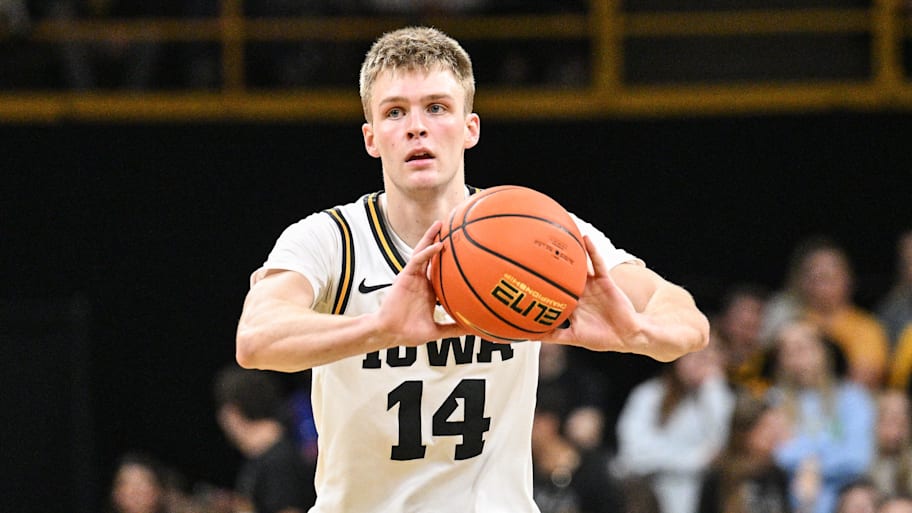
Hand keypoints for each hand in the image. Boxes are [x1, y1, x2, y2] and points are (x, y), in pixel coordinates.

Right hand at [372, 221, 466, 346]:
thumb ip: (454, 329)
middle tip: (455, 228)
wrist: (391, 333)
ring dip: (431, 237)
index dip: (452, 261)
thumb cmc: (409, 332)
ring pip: (423, 252)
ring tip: (441, 223)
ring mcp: (414, 276)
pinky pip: (417, 260)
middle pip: (433, 257)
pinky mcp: (405, 275)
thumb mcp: (437, 330)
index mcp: (430, 290)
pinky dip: (427, 251)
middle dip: (442, 242)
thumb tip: (475, 330)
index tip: (467, 253)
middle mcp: (422, 280)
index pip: (442, 271)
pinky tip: (439, 245)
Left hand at [542, 235, 645, 351]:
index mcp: (572, 304)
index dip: (540, 284)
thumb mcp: (574, 337)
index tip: (523, 277)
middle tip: (533, 251)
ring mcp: (591, 284)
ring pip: (579, 266)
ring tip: (556, 238)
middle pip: (563, 275)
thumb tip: (531, 337)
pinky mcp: (604, 280)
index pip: (553, 292)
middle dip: (550, 265)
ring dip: (571, 253)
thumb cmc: (602, 337)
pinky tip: (585, 239)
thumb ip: (554, 336)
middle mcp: (580, 292)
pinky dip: (592, 251)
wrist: (627, 335)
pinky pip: (598, 263)